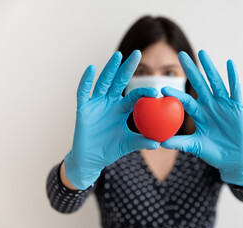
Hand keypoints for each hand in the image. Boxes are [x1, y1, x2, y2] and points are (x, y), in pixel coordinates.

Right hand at [64, 50, 159, 189]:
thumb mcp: (127, 144)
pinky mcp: (83, 108)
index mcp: (121, 109)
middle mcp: (109, 102)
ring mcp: (96, 103)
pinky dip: (86, 80)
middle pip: (120, 81)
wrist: (90, 159)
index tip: (156, 91)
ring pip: (103, 82)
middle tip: (138, 53)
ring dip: (110, 69)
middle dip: (128, 67)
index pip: (134, 96)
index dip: (144, 92)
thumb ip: (141, 141)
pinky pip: (83, 92)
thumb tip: (159, 143)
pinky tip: (91, 68)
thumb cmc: (110, 149)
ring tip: (118, 55)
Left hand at [160, 50, 242, 185]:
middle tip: (180, 54)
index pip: (185, 101)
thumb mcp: (196, 146)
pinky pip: (236, 90)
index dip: (175, 94)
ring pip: (216, 83)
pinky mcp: (237, 107)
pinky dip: (233, 77)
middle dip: (191, 70)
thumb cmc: (213, 152)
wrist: (233, 159)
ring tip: (202, 52)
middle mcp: (210, 105)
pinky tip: (229, 63)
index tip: (161, 87)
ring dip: (210, 68)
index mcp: (199, 113)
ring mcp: (224, 105)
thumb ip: (181, 143)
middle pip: (199, 84)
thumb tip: (161, 143)